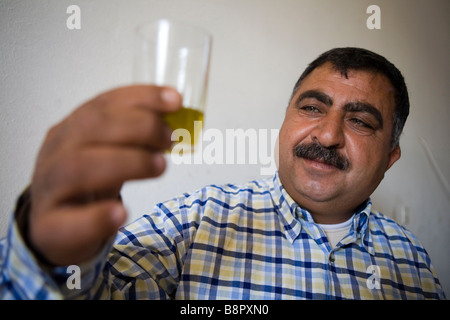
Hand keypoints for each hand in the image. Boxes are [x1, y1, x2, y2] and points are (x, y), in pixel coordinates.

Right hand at [28, 85, 180, 265]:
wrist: (50, 228)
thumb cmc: (86, 184)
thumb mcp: (107, 154)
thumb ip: (134, 139)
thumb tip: (174, 124)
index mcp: (72, 130)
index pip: (104, 104)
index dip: (141, 98)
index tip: (175, 100)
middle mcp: (55, 152)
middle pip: (90, 128)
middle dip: (138, 127)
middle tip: (170, 139)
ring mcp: (48, 189)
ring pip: (76, 168)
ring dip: (125, 162)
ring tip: (159, 166)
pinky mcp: (48, 228)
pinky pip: (66, 223)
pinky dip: (95, 217)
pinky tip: (120, 213)